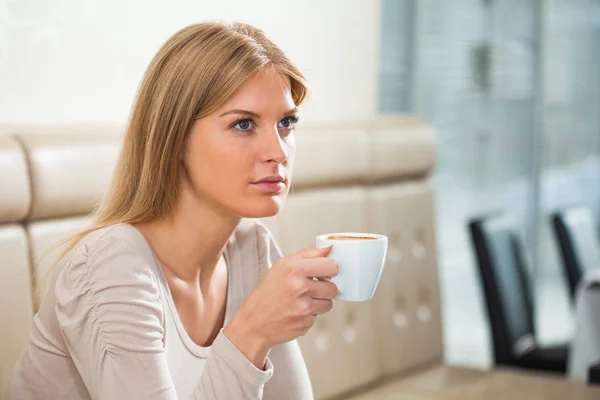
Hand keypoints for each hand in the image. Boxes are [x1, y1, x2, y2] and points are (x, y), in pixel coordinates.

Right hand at [224, 246, 337, 367]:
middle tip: (310, 289)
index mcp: (293, 268)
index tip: (323, 273)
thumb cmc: (266, 294)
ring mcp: (303, 307)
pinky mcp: (305, 323)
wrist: (252, 323)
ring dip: (319, 303)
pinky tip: (296, 312)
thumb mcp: (280, 266)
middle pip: (333, 287)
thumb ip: (307, 255)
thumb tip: (329, 248)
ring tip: (301, 301)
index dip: (329, 270)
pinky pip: (318, 317)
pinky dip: (310, 315)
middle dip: (325, 289)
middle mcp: (299, 287)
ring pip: (329, 303)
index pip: (330, 265)